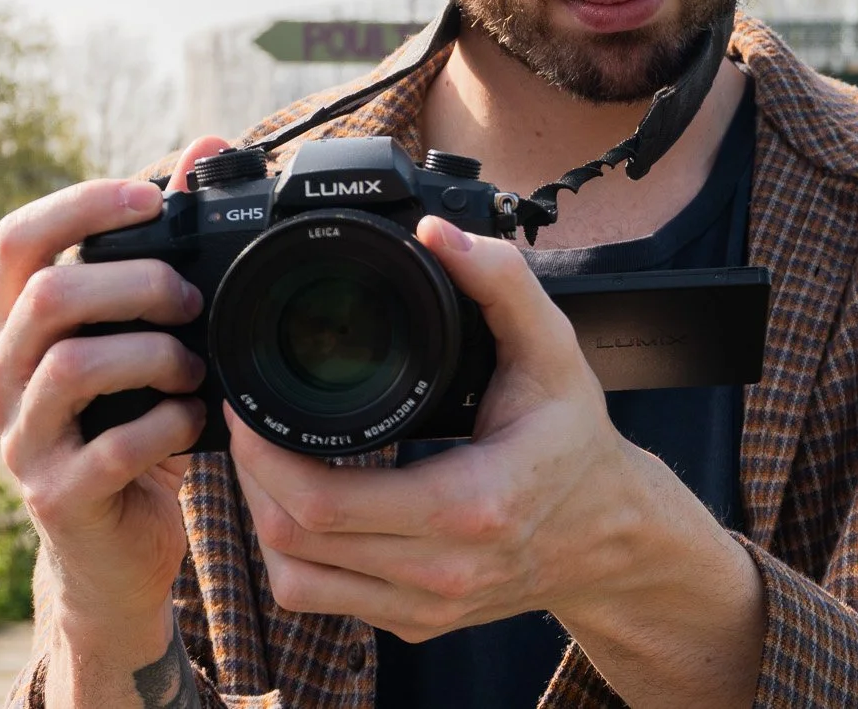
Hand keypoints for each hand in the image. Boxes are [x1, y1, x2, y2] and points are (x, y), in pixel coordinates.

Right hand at [0, 135, 230, 647]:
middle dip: (136, 282)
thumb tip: (206, 146)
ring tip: (195, 367)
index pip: (17, 238)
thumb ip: (166, 247)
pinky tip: (194, 422)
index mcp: (14, 326)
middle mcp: (1, 376)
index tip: (152, 199)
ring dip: (154, 354)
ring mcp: (21, 440)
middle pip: (49, 294)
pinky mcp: (56, 496)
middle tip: (192, 299)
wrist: (117, 548)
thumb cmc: (133, 422)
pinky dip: (168, 426)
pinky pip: (110, 447)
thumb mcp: (144, 333)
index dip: (82, 205)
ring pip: (73, 365)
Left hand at [228, 217, 761, 707]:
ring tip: (266, 462)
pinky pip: (322, 597)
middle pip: (294, 540)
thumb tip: (438, 234)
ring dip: (262, 518)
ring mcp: (426, 607)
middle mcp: (442, 569)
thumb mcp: (554, 350)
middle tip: (246, 423)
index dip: (265, 456)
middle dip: (249, 476)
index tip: (250, 406)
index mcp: (469, 505)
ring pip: (295, 578)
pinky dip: (293, 553)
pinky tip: (298, 506)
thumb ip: (500, 282)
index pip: (324, 503)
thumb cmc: (577, 441)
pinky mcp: (415, 623)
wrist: (611, 535)